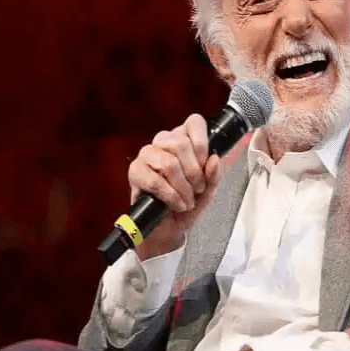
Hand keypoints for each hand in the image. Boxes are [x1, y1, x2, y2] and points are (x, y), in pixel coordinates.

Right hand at [127, 114, 220, 259]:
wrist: (168, 228)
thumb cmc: (187, 204)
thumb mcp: (208, 191)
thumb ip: (214, 175)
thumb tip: (214, 160)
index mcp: (183, 139)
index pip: (194, 122)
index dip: (202, 142)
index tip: (206, 164)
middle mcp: (163, 142)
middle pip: (181, 143)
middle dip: (194, 172)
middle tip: (198, 189)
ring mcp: (147, 155)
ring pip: (169, 162)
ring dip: (182, 187)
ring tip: (187, 200)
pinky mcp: (135, 172)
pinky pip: (155, 180)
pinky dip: (170, 195)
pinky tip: (176, 203)